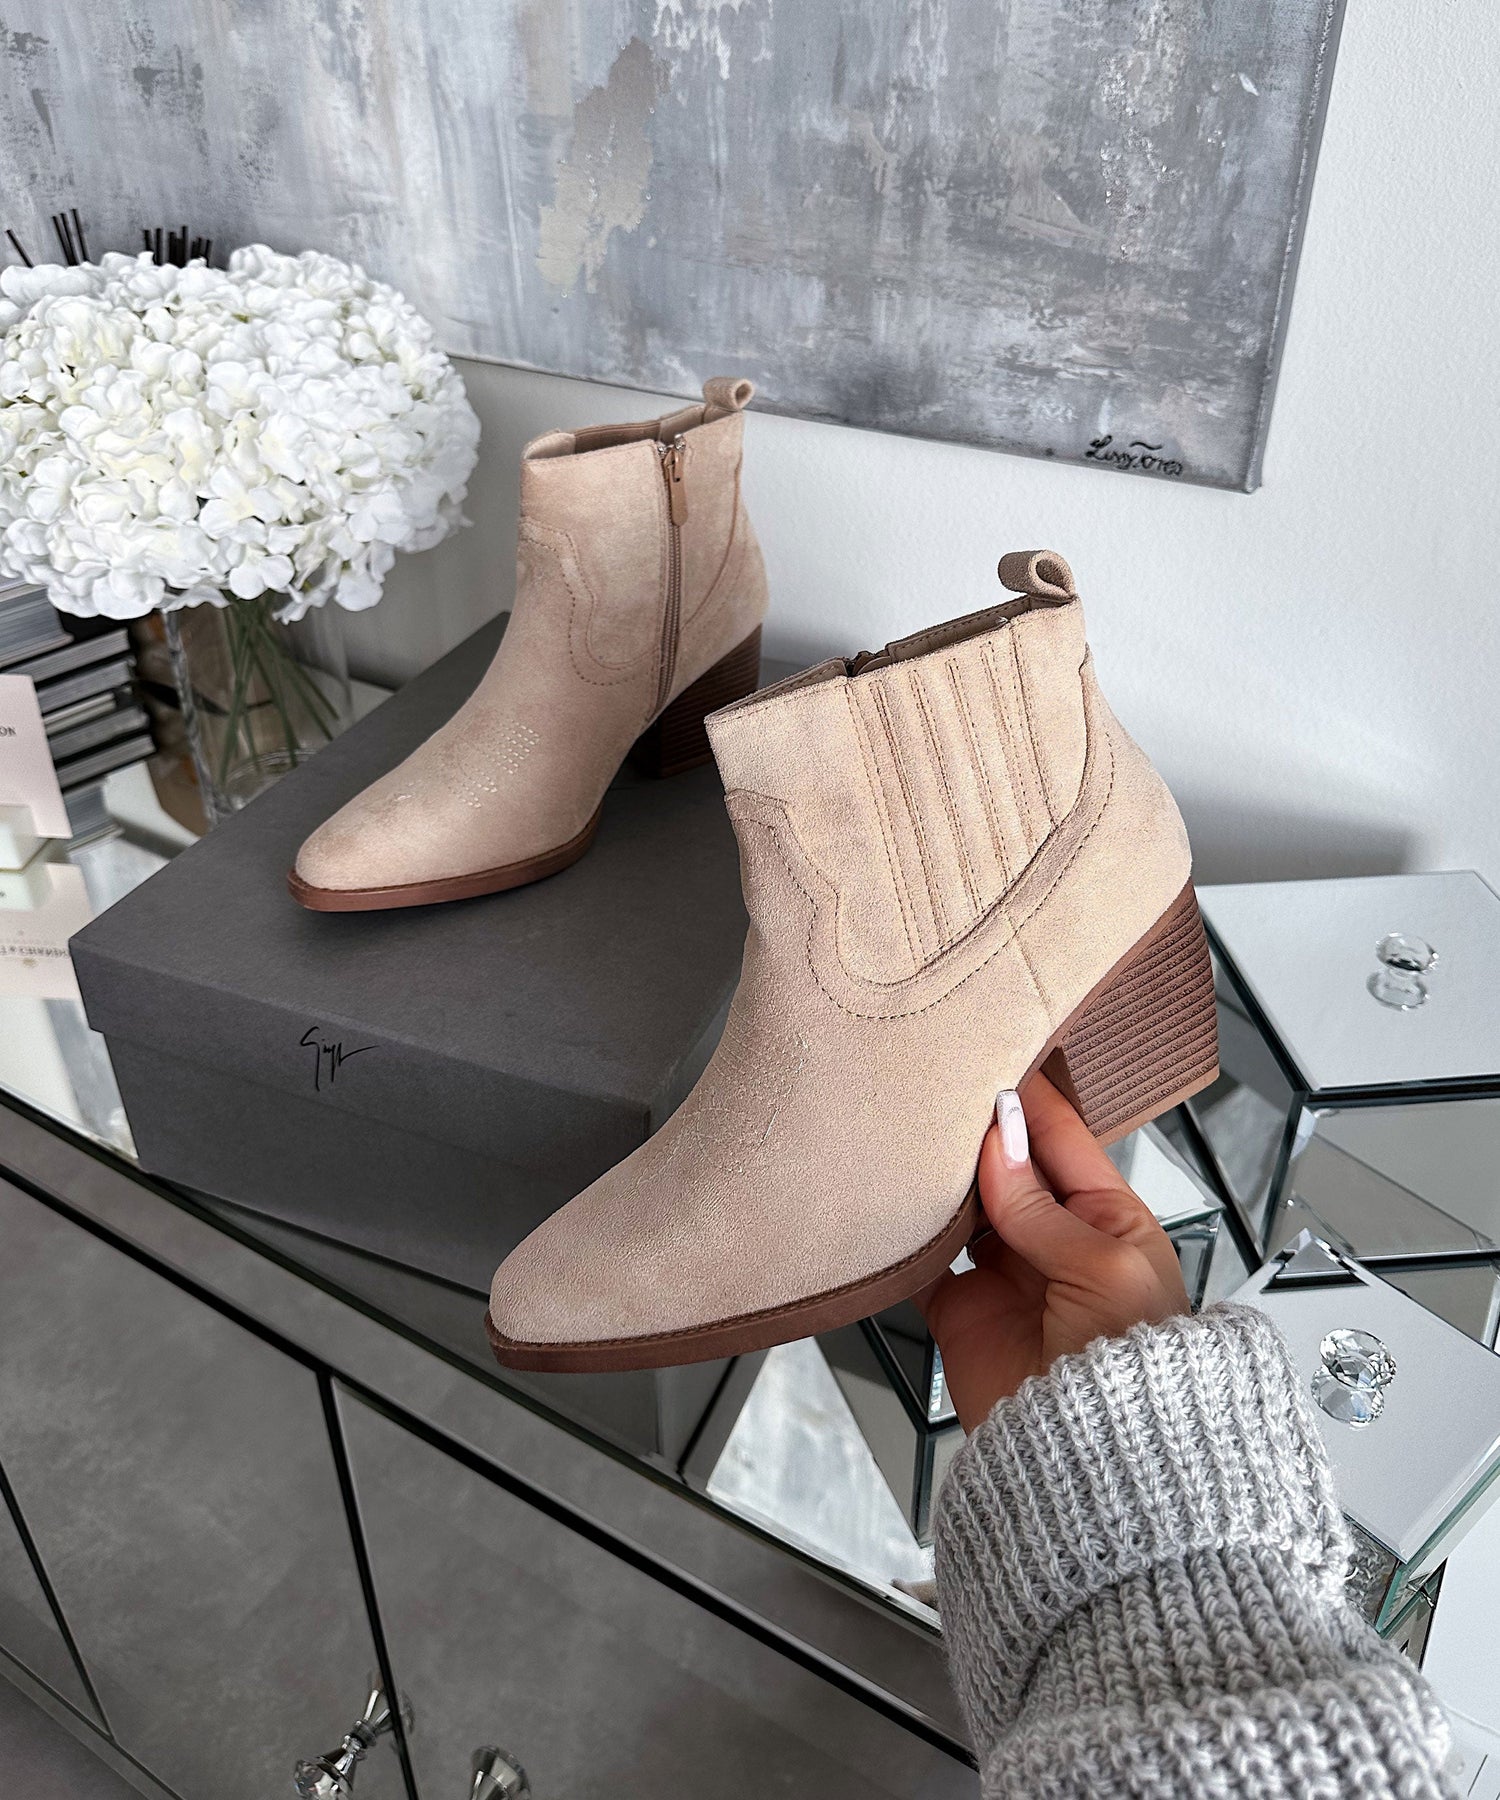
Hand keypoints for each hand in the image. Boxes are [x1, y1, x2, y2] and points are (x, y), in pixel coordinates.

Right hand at [920, 1072, 1189, 1431]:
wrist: (1099, 1463)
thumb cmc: (1138, 1370)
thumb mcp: (1103, 1268)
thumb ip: (1041, 1208)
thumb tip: (998, 1142)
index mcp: (1108, 1220)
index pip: (1063, 1140)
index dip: (1030, 1100)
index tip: (993, 1058)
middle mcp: (1056, 1240)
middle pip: (1007, 1167)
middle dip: (977, 1134)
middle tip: (938, 1092)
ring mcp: (1007, 1275)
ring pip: (963, 1206)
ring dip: (941, 1179)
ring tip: (911, 1139)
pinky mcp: (962, 1311)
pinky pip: (925, 1260)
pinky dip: (907, 1235)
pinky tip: (893, 1204)